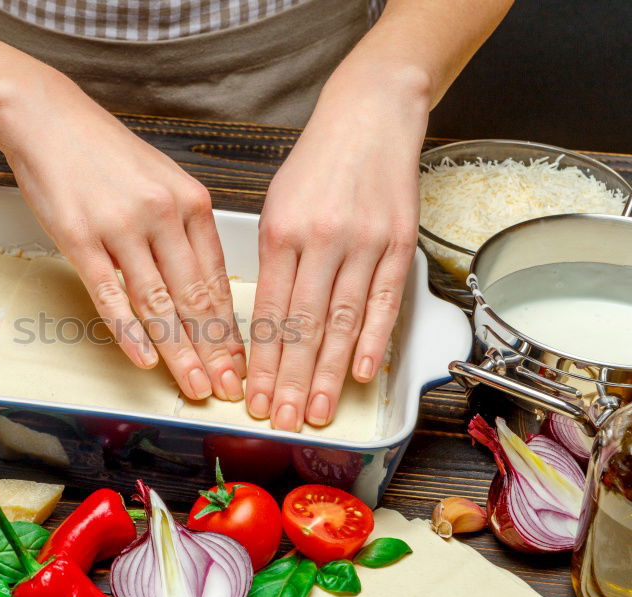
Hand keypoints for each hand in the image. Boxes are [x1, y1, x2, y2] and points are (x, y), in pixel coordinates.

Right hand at [0, 71, 245, 400]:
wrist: (48, 118)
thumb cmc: (106, 156)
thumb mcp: (162, 182)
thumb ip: (184, 230)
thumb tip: (203, 287)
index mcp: (191, 202)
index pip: (217, 279)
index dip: (230, 328)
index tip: (240, 361)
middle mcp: (163, 215)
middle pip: (195, 297)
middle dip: (215, 351)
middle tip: (228, 389)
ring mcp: (121, 227)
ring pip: (158, 303)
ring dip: (179, 351)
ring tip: (195, 386)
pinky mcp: (80, 238)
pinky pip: (110, 295)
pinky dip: (128, 332)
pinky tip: (143, 359)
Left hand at [245, 65, 428, 429]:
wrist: (369, 117)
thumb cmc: (316, 165)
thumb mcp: (276, 205)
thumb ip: (274, 262)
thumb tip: (270, 323)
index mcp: (281, 233)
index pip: (271, 315)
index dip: (264, 364)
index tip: (256, 398)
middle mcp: (322, 241)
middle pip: (305, 327)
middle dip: (293, 382)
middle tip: (284, 421)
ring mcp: (364, 243)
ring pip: (344, 322)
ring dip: (331, 374)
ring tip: (320, 412)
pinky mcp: (399, 242)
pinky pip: (386, 300)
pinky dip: (374, 340)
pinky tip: (363, 373)